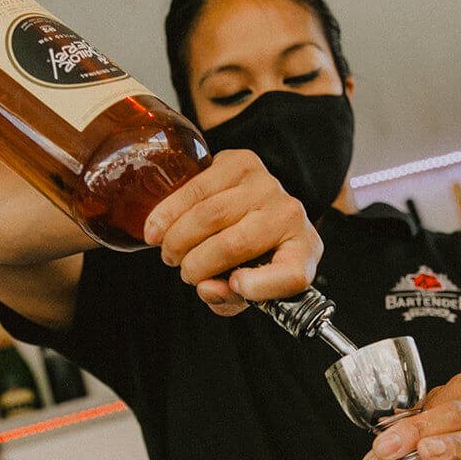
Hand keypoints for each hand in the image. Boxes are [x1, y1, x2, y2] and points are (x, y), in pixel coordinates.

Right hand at [143, 149, 322, 315]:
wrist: (252, 209)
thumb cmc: (251, 255)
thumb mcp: (247, 288)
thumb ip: (228, 297)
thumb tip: (206, 287)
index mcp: (303, 252)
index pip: (292, 274)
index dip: (261, 286)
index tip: (235, 287)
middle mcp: (290, 215)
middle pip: (236, 243)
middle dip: (197, 264)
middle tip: (183, 272)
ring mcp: (267, 185)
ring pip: (210, 214)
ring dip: (178, 238)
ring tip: (168, 252)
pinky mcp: (241, 162)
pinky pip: (197, 188)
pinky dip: (169, 212)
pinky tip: (157, 228)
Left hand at [360, 374, 460, 459]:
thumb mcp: (453, 413)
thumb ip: (417, 426)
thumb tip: (377, 450)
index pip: (429, 407)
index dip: (400, 428)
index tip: (377, 448)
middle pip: (452, 416)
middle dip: (417, 432)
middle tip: (388, 449)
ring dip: (449, 446)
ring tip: (425, 453)